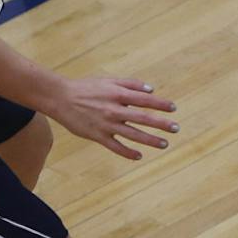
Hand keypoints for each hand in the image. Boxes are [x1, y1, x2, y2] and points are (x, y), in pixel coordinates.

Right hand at [51, 76, 176, 159]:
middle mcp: (114, 110)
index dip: (161, 104)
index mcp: (118, 94)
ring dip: (150, 140)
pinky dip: (127, 152)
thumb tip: (151, 90)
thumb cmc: (87, 87)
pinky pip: (115, 147)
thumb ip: (131, 84)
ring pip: (132, 134)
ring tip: (164, 144)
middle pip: (143, 119)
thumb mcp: (109, 80)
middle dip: (161, 124)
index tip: (173, 108)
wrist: (61, 98)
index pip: (145, 100)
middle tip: (176, 128)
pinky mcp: (97, 136)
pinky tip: (139, 156)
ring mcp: (106, 124)